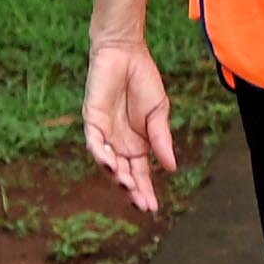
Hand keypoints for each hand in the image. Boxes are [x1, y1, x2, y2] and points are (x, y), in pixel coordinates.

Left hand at [82, 40, 178, 215]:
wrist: (127, 54)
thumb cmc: (144, 81)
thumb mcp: (159, 113)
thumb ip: (162, 140)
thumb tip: (171, 168)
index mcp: (138, 144)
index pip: (140, 174)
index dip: (146, 191)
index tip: (153, 209)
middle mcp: (119, 144)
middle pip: (124, 174)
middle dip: (133, 191)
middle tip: (143, 206)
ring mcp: (104, 134)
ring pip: (108, 163)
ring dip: (118, 176)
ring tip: (129, 188)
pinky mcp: (92, 121)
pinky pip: (95, 143)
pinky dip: (102, 155)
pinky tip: (113, 164)